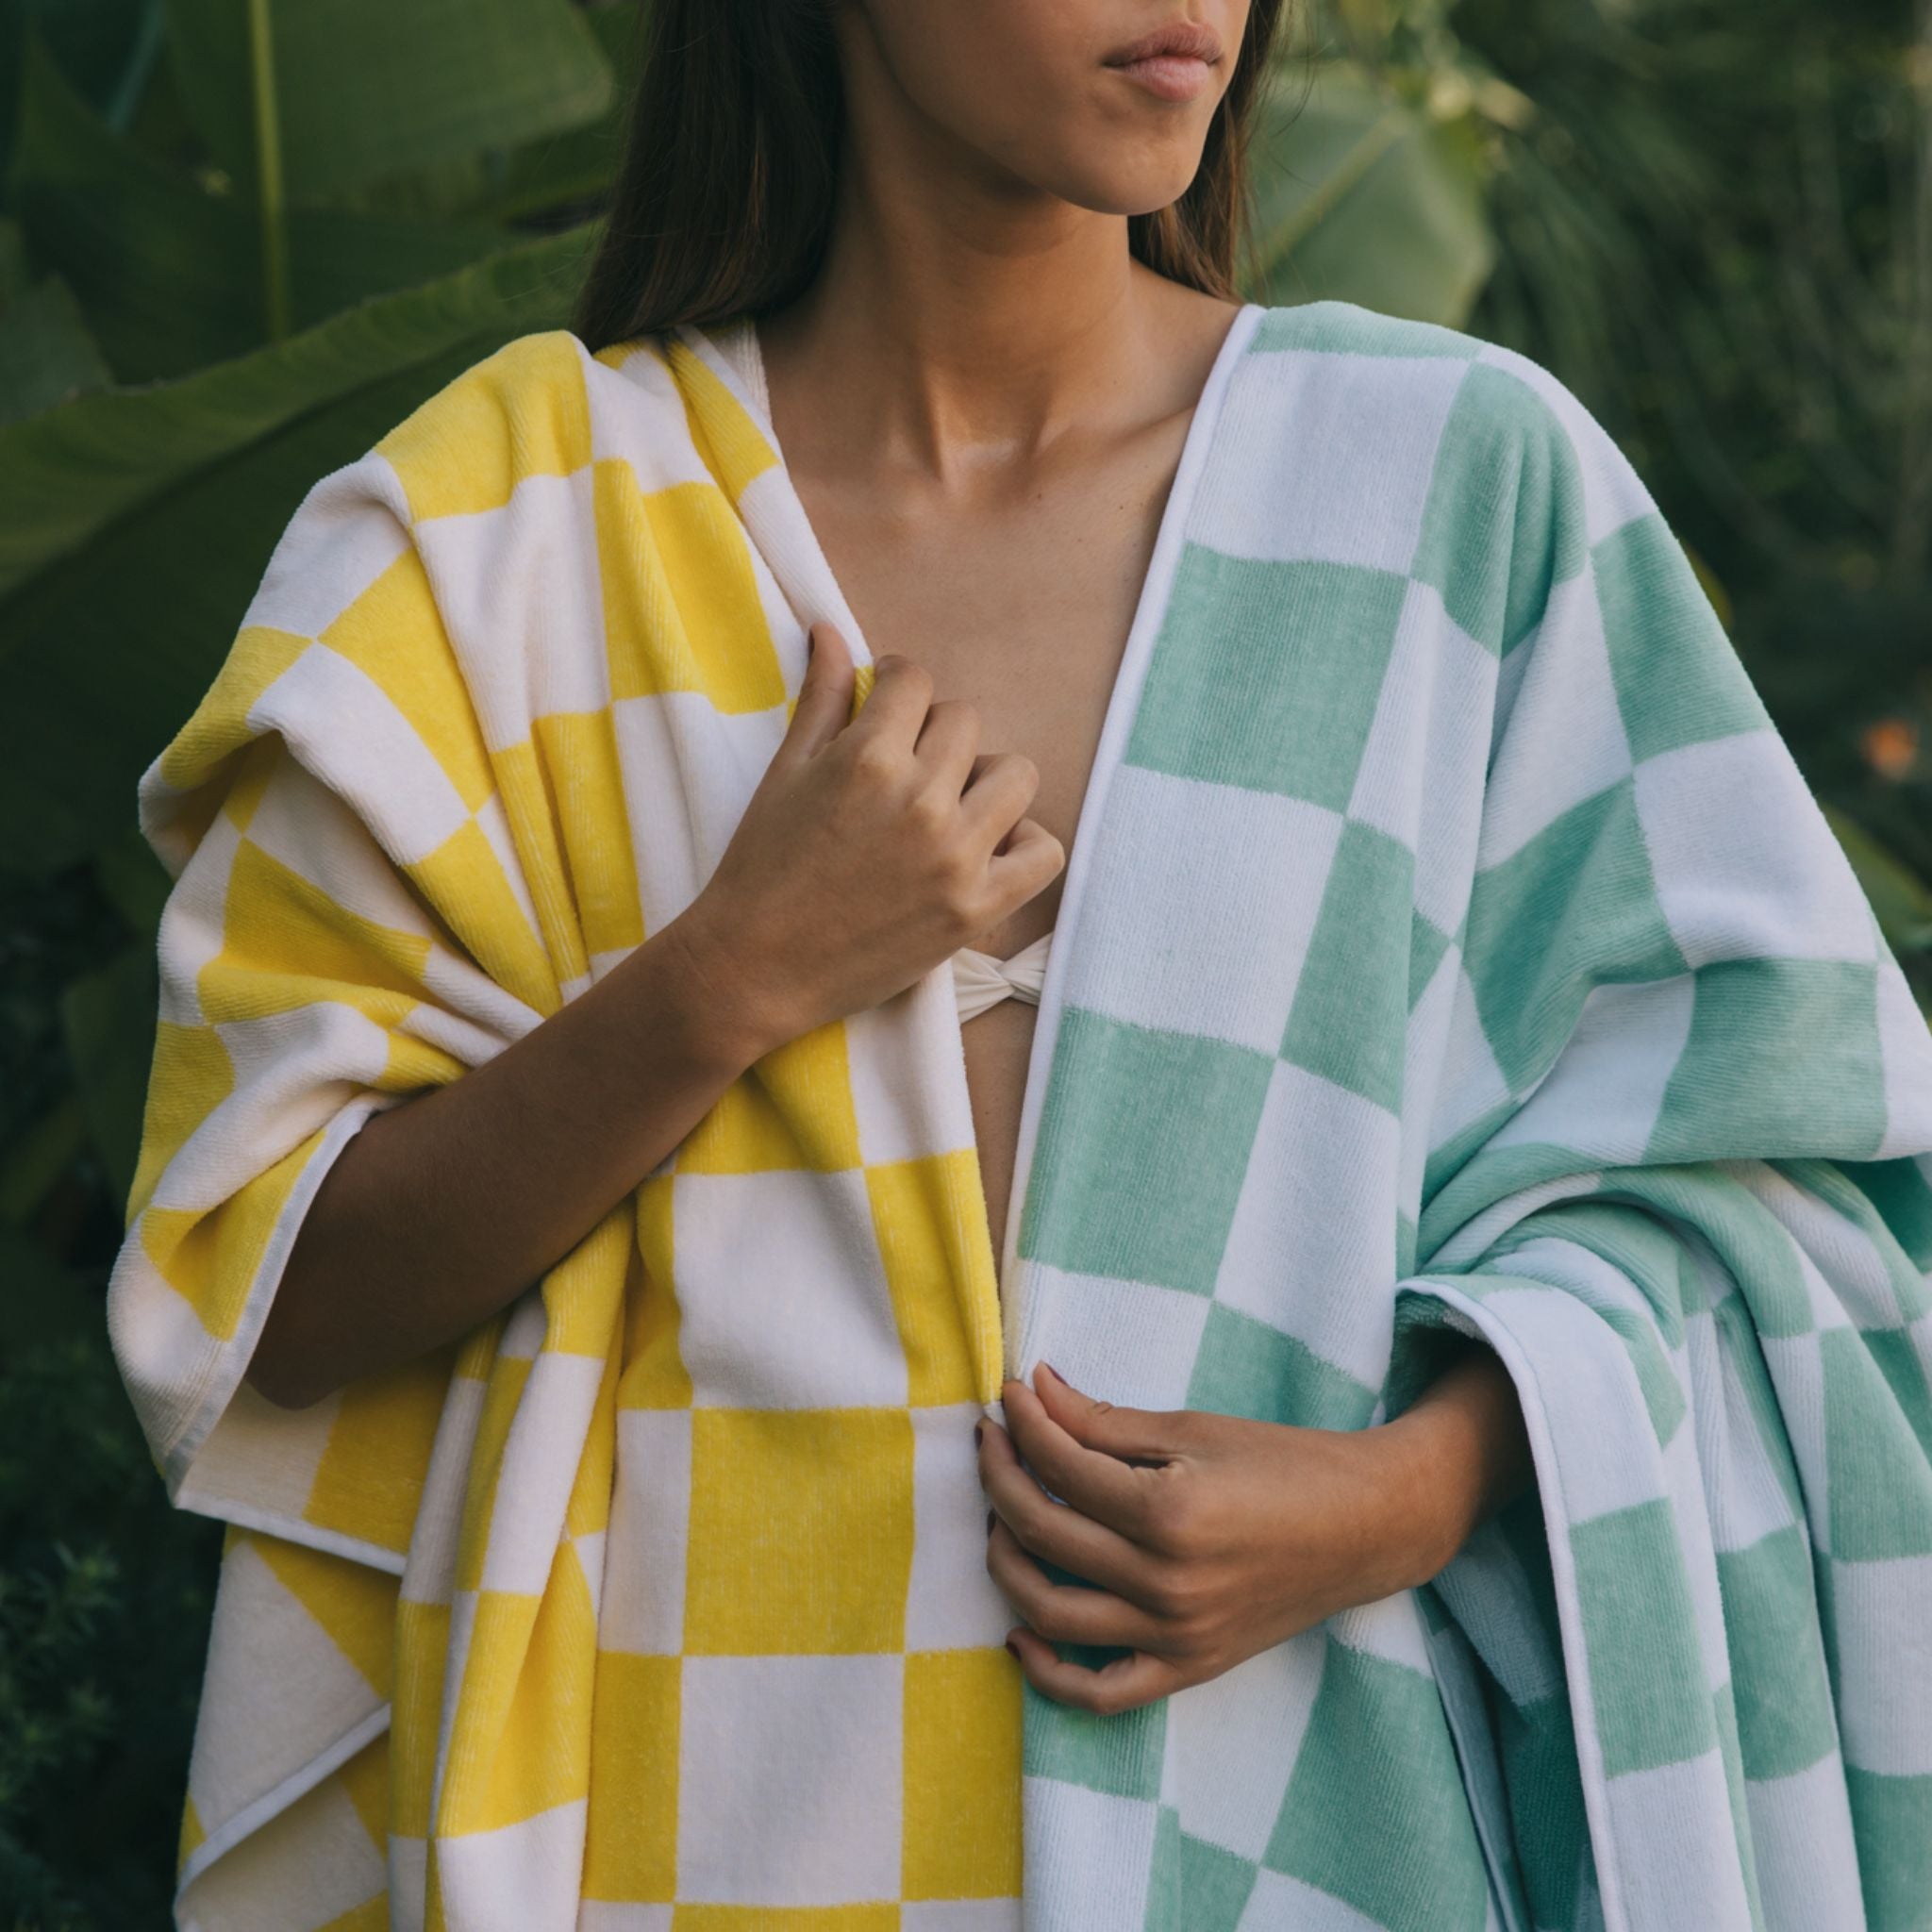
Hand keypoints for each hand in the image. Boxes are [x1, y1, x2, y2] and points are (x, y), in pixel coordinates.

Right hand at [673, 621, 1064, 1057]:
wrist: (753, 968)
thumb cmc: (760, 867)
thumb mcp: (784, 772)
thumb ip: (820, 698)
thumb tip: (832, 630)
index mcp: (868, 758)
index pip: (916, 681)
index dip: (899, 686)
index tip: (889, 707)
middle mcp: (920, 800)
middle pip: (965, 722)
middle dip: (934, 736)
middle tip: (906, 770)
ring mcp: (955, 856)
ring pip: (1015, 775)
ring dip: (985, 781)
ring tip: (950, 806)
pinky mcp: (976, 909)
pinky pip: (1044, 852)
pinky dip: (1025, 843)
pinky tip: (987, 847)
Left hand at [977, 1354, 1530, 1714]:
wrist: (1367, 1527)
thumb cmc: (1285, 1465)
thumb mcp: (1194, 1429)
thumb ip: (1104, 1420)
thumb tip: (1032, 1391)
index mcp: (1170, 1512)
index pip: (1062, 1467)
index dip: (1024, 1425)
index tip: (1011, 1395)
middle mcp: (1165, 1582)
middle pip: (1042, 1532)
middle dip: (999, 1477)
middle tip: (993, 1441)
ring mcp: (1174, 1634)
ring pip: (1051, 1612)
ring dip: (1005, 1560)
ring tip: (998, 1519)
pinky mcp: (1187, 1667)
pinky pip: (1099, 1692)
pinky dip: (1048, 1671)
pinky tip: (1021, 1630)